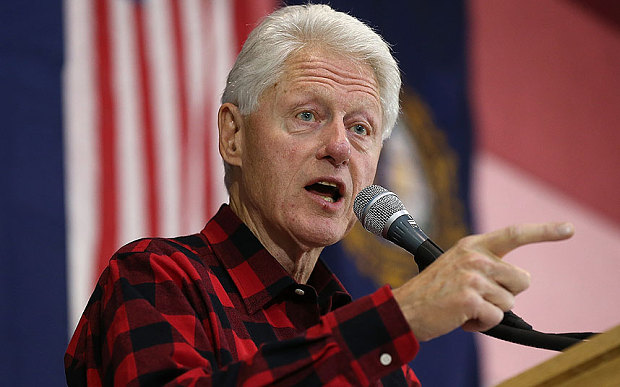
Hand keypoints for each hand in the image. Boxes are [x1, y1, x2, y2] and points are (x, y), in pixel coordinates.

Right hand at [393, 222, 573, 340]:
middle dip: (507, 294)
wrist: (405, 308)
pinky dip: (482, 324)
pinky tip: (462, 316)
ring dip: (491, 311)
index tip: (568, 229)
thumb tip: (520, 282)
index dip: (544, 231)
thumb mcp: (458, 266)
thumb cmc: (434, 292)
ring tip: (465, 306)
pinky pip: (496, 318)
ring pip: (510, 302)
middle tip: (478, 296)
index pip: (515, 234)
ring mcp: (472, 276)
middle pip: (522, 280)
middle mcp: (474, 256)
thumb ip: (487, 265)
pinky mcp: (469, 298)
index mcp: (473, 245)